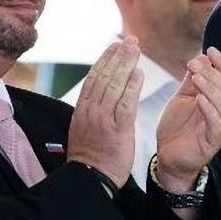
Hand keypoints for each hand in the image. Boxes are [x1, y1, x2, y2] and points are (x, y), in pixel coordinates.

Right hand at [67, 37, 142, 187]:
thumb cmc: (91, 158)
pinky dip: (132, 86)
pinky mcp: (117, 128)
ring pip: (114, 84)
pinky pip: (126, 103)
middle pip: (104, 76)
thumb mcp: (84, 130)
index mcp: (81, 110)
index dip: (105, 60)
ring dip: (126, 64)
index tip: (115, 46)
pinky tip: (139, 73)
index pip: (93, 78)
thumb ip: (91, 113)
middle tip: (130, 40)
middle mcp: (90, 110)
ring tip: (136, 48)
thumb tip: (98, 99)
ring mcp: (103, 118)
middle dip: (118, 55)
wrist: (90, 179)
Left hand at [154, 48, 220, 190]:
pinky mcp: (212, 141)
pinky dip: (208, 109)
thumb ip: (190, 81)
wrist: (168, 157)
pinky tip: (199, 99)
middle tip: (193, 64)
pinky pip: (214, 123)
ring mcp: (219, 127)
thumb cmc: (176, 128)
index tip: (210, 49)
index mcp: (215, 100)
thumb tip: (200, 58)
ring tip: (197, 77)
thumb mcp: (181, 99)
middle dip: (210, 73)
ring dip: (210, 88)